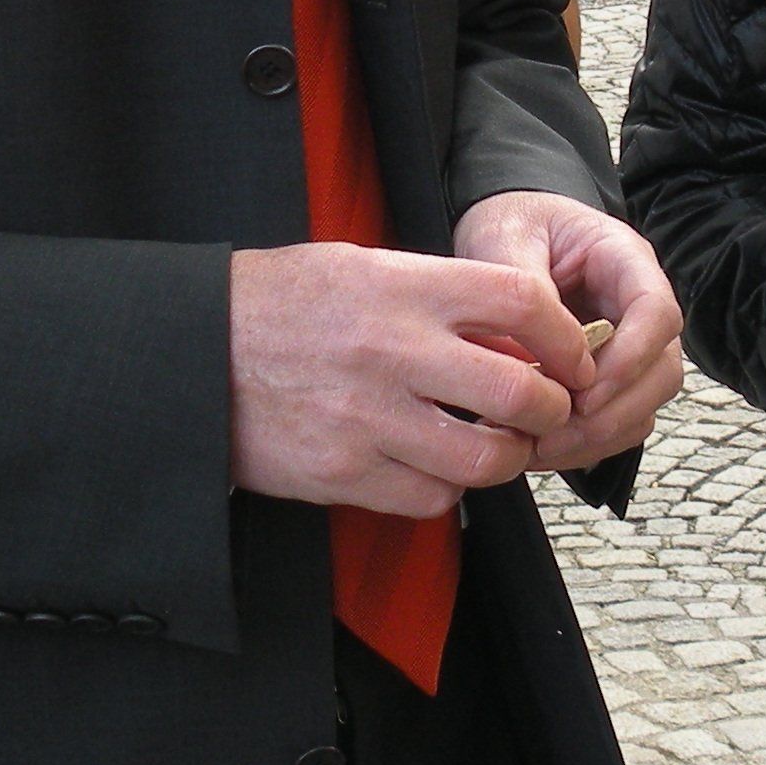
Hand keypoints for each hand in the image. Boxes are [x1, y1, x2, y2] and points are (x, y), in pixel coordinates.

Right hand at [229, 238, 594, 515]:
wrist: (192, 350)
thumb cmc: (283, 303)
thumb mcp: (362, 267)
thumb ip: (440, 295)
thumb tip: (521, 333)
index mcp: (403, 287)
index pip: (522, 303)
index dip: (566, 336)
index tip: (573, 356)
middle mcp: (392, 351)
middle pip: (521, 392)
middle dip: (552, 410)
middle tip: (548, 411)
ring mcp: (367, 418)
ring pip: (484, 459)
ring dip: (505, 458)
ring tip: (494, 444)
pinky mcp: (342, 474)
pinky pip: (430, 497)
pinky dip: (446, 488)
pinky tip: (433, 465)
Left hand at [453, 190, 684, 472]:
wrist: (504, 233)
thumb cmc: (511, 225)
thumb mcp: (505, 239)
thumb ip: (526, 288)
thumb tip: (546, 355)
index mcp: (625, 260)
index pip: (658, 312)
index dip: (632, 357)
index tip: (584, 391)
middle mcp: (639, 307)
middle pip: (664, 370)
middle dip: (615, 411)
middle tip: (556, 432)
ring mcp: (630, 347)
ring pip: (645, 405)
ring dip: (599, 436)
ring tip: (539, 447)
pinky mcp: (609, 380)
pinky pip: (617, 424)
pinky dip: (584, 445)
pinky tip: (537, 448)